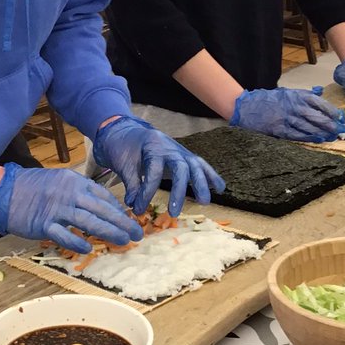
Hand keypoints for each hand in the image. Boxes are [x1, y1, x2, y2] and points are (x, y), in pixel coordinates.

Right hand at [0, 163, 142, 254]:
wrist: (3, 191)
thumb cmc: (33, 187)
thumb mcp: (59, 181)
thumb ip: (79, 192)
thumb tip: (100, 208)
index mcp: (74, 182)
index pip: (103, 196)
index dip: (119, 210)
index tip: (130, 220)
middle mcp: (69, 194)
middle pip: (101, 210)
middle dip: (122, 223)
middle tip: (138, 234)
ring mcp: (56, 209)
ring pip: (88, 222)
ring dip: (109, 232)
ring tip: (124, 241)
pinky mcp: (43, 224)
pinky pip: (64, 235)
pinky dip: (77, 242)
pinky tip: (90, 248)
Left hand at [92, 115, 223, 215]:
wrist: (127, 131)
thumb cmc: (124, 148)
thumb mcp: (123, 164)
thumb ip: (131, 184)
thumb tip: (134, 205)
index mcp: (152, 146)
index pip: (153, 171)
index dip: (146, 192)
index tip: (138, 209)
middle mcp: (170, 147)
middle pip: (181, 168)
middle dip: (179, 191)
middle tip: (174, 213)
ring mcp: (180, 151)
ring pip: (195, 166)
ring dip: (201, 184)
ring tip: (204, 202)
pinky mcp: (185, 156)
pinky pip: (200, 165)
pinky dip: (211, 175)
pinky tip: (220, 188)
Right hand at [230, 87, 344, 141]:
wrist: (247, 106)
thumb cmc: (268, 99)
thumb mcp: (287, 91)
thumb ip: (304, 93)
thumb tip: (320, 91)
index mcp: (297, 96)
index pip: (320, 103)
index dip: (332, 111)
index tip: (341, 117)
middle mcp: (294, 106)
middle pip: (317, 117)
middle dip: (331, 124)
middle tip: (341, 130)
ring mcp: (287, 118)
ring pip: (310, 127)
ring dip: (323, 133)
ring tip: (333, 136)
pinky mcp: (279, 129)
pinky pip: (297, 135)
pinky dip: (309, 137)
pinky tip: (318, 140)